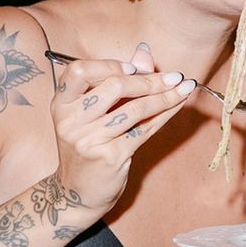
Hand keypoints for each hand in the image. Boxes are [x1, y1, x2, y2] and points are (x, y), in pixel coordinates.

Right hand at [51, 43, 195, 214]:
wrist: (76, 194)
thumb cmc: (88, 147)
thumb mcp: (92, 114)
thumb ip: (115, 81)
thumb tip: (143, 51)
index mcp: (61, 103)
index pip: (79, 71)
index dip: (109, 64)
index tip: (135, 67)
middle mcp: (69, 120)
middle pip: (113, 87)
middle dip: (149, 80)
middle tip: (174, 76)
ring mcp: (88, 140)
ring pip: (134, 109)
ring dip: (165, 96)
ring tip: (184, 87)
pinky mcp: (109, 157)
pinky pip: (145, 129)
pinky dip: (165, 114)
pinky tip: (178, 104)